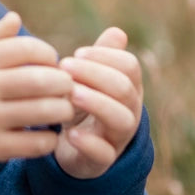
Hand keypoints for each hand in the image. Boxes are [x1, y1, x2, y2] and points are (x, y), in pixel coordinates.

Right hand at [0, 12, 75, 162]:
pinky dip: (50, 138)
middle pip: (39, 80)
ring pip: (43, 111)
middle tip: (67, 86)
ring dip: (63, 109)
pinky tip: (48, 131)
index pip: (26, 48)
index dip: (47, 53)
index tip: (52, 62)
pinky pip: (36, 142)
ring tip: (64, 108)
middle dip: (63, 82)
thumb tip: (14, 18)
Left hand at [53, 27, 142, 178]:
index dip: (105, 56)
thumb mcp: (89, 79)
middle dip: (96, 74)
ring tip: (71, 94)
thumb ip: (100, 57)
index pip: (130, 67)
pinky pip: (104, 154)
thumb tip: (117, 32)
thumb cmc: (83, 105)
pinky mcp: (102, 161)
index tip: (76, 53)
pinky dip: (89, 143)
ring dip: (96, 103)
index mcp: (128, 88)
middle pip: (125, 89)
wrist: (74, 148)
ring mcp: (118, 138)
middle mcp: (129, 111)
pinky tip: (70, 132)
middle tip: (65, 67)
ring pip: (122, 120)